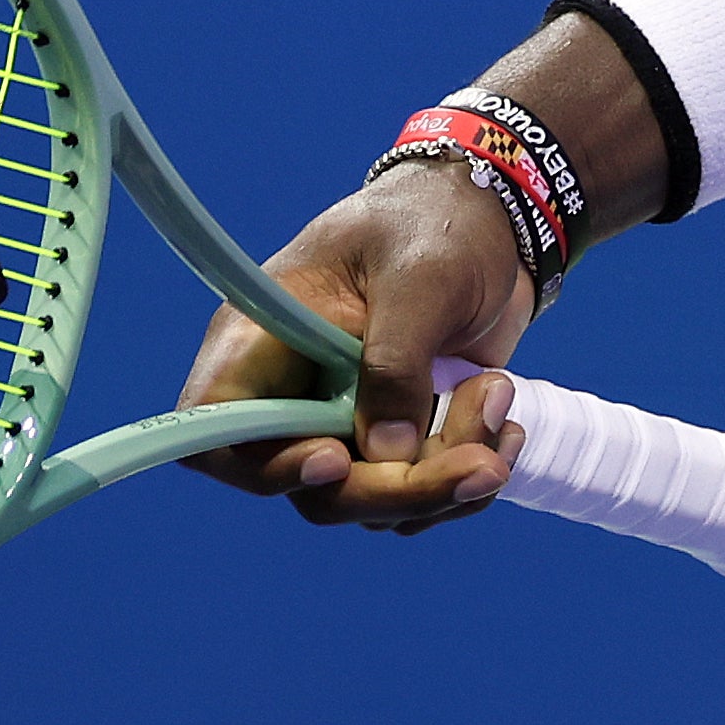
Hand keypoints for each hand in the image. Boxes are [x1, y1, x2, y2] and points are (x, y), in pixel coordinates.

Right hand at [177, 161, 536, 533]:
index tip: (335, 461)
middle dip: (400, 489)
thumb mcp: (419, 277)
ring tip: (499, 398)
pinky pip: (416, 497)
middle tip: (480, 467)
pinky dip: (464, 477)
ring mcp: (346, 423)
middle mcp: (294, 394)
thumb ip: (397, 361)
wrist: (493, 223)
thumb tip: (387, 454)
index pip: (219, 431)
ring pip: (374, 502)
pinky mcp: (396, 438)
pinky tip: (506, 426)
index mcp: (264, 340)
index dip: (264, 466)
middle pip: (315, 489)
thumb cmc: (436, 223)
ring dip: (447, 476)